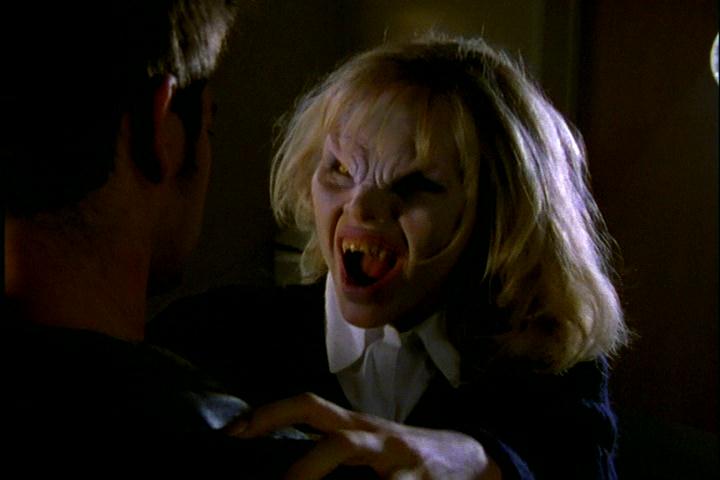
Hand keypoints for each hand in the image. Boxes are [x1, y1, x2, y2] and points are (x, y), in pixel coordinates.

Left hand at [226, 393, 501, 479]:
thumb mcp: (364, 441)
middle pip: (338, 443)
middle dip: (304, 468)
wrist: (466, 456)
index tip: (232, 434)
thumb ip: (326, 446)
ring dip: (330, 479)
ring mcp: (403, 463)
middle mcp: (377, 437)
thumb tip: (277, 463)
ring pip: (373, 473)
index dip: (270, 415)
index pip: (308, 406)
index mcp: (354, 425)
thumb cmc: (400, 453)